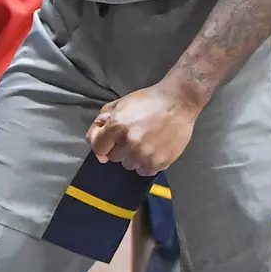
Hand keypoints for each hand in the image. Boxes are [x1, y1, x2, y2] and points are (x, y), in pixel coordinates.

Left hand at [86, 80, 201, 174]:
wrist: (179, 102)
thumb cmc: (149, 100)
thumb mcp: (120, 104)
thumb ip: (102, 121)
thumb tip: (91, 141)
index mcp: (117, 126)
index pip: (98, 149)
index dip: (103, 144)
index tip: (110, 141)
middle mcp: (129, 143)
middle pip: (114, 158)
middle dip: (120, 148)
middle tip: (133, 135)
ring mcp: (144, 155)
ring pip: (129, 165)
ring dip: (133, 156)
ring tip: (145, 141)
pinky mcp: (158, 163)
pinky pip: (144, 171)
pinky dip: (146, 163)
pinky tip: (153, 148)